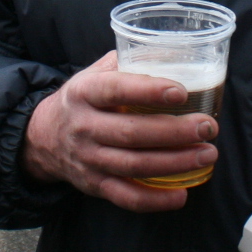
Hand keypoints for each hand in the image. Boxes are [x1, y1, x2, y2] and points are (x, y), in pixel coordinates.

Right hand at [21, 52, 217, 212]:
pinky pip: (126, 197)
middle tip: (207, 127)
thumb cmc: (82, 101)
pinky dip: (155, 200)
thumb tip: (172, 51)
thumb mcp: (93, 74)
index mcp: (84, 92)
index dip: (148, 91)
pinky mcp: (94, 185)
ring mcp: (88, 159)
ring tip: (207, 154)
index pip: (115, 89)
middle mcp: (83, 127)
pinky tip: (182, 194)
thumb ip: (126, 63)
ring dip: (175, 162)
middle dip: (175, 131)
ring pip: (134, 165)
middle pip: (132, 132)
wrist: (43, 138)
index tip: (181, 92)